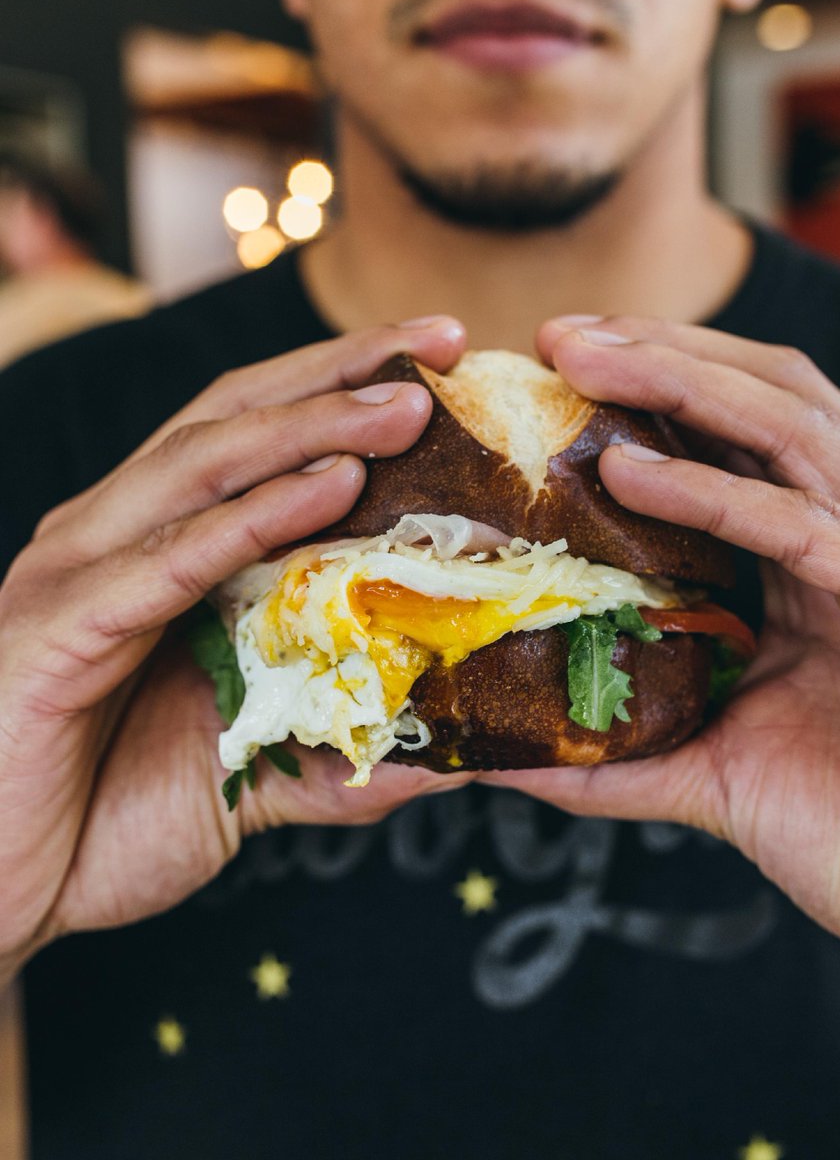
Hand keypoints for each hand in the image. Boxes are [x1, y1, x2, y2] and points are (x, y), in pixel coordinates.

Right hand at [0, 318, 473, 982]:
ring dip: (315, 425)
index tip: (442, 358)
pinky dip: (256, 517)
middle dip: (343, 371)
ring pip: (206, 464)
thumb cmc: (104, 819)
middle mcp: (114, 535)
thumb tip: (459, 741)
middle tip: (442, 339)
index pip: (255, 436)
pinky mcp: (59, 628)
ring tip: (409, 401)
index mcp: (153, 548)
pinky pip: (171, 559)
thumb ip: (343, 743)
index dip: (342, 386)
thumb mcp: (252, 772)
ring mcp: (79, 571)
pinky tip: (334, 486)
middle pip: (235, 418)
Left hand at [483, 314, 839, 996]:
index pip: (739, 442)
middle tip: (555, 335)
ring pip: (793, 431)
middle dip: (659, 356)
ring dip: (683, 382)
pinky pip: (814, 530)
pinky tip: (635, 470)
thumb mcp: (716, 775)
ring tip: (583, 358)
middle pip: (765, 404)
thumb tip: (504, 751)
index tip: (550, 376)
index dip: (654, 394)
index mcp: (827, 563)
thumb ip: (616, 756)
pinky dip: (721, 495)